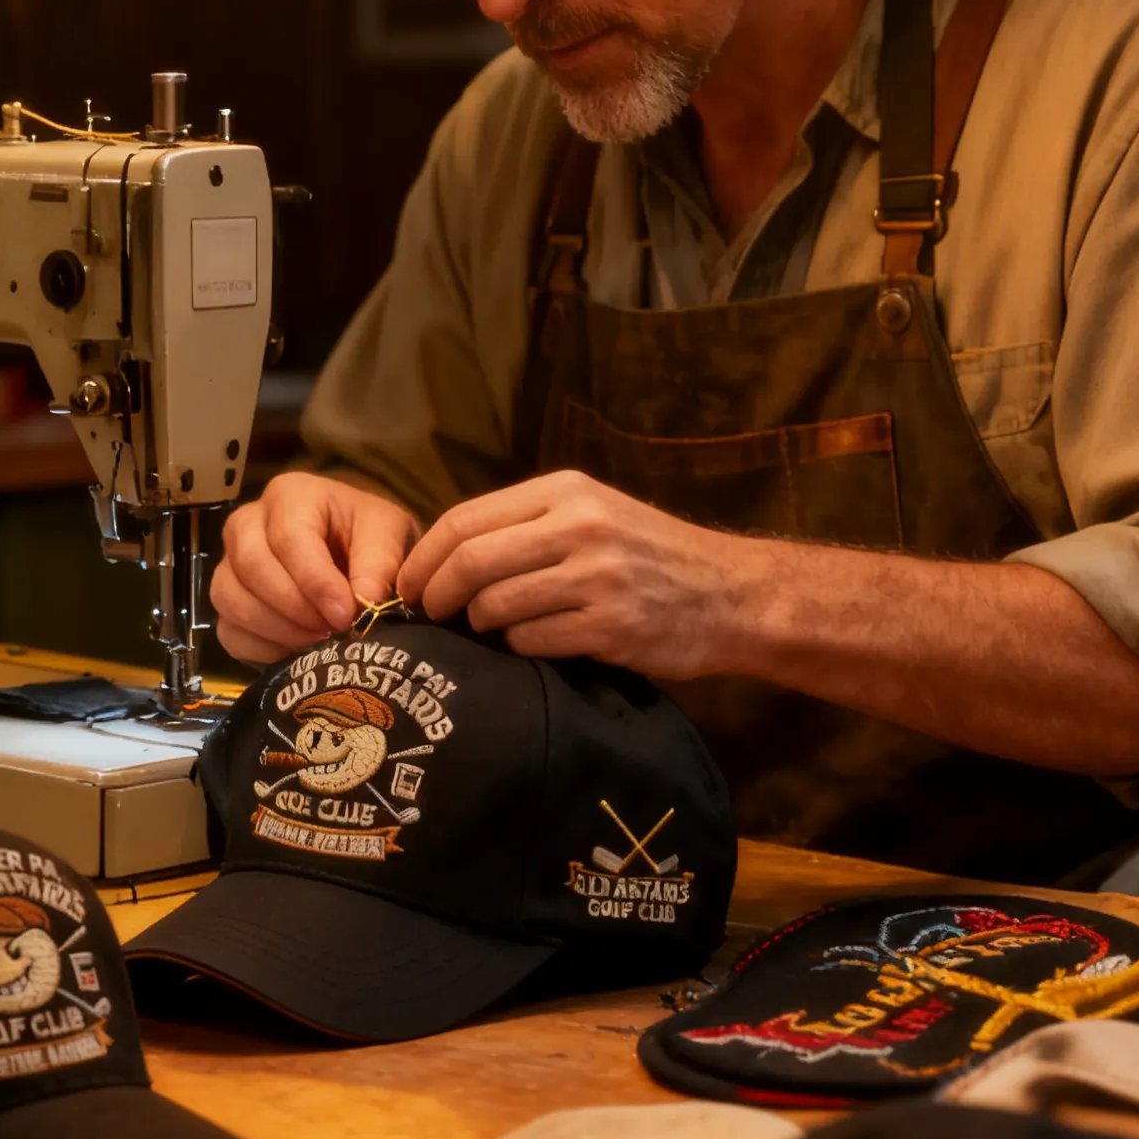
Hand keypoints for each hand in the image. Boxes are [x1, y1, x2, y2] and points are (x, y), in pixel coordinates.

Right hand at [212, 473, 418, 665]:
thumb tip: (363, 601)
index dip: (315, 581)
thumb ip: (379, 562)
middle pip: (251, 565)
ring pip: (231, 598)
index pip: (288, 537)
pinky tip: (297, 651)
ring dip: (277, 630)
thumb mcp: (388, 534)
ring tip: (318, 642)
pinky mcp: (226, 602)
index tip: (345, 614)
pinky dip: (263, 649)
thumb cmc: (369, 537)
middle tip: (331, 630)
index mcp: (290, 495)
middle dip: (294, 607)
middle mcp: (247, 523)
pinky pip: (228, 631)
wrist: (357, 557)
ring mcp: (230, 564)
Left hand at [396, 470, 743, 678]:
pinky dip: (519, 647)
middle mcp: (580, 526)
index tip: (407, 584)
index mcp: (568, 491)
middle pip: (471, 562)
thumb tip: (445, 554)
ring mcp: (596, 577)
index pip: (466, 520)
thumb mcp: (595, 513)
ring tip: (489, 629)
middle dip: (435, 594)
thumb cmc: (652, 556)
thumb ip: (528, 524)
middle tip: (428, 614)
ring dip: (480, 625)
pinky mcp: (610, 626)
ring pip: (496, 605)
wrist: (731, 595)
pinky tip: (534, 643)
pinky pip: (532, 641)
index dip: (424, 557)